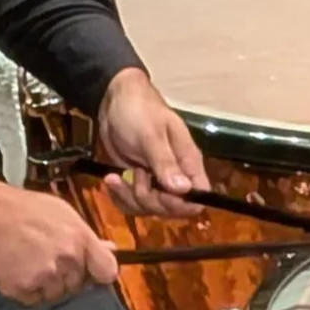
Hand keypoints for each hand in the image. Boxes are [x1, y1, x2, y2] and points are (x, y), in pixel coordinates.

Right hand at [0, 175, 118, 306]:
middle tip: (45, 258)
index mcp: (79, 239)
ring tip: (28, 262)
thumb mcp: (61, 212)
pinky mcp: (24, 290)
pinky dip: (27, 290)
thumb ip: (86, 235)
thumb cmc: (22, 209)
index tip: (90, 272)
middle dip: (66, 276)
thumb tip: (110, 249)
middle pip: (78, 284)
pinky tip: (17, 270)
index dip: (98, 273)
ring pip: (56, 294)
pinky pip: (34, 299)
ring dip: (46, 284)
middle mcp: (67, 260)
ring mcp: (46, 277)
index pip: (107, 271)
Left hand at [96, 67, 205, 221]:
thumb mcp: (150, 135)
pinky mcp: (137, 182)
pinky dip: (119, 197)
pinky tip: (111, 180)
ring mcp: (156, 181)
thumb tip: (186, 190)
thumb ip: (166, 163)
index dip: (180, 204)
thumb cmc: (138, 111)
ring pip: (150, 208)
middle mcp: (176, 176)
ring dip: (130, 198)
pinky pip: (132, 203)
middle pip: (172, 208)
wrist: (114, 101)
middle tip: (134, 176)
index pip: (198, 197)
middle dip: (149, 200)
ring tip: (117, 175)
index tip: (160, 195)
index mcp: (188, 162)